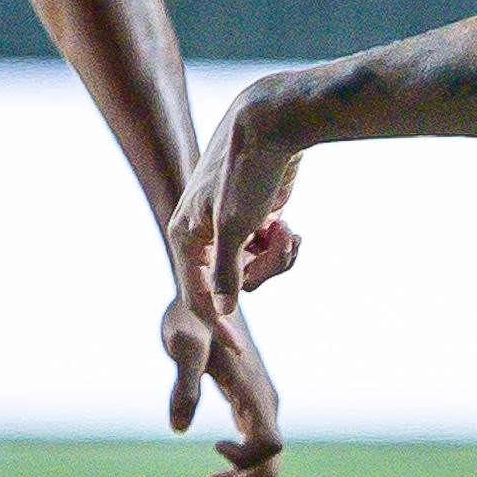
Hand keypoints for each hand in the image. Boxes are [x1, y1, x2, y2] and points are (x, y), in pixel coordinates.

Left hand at [161, 276, 282, 476]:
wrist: (202, 294)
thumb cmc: (191, 316)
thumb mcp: (183, 346)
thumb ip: (183, 384)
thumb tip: (178, 428)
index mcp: (254, 391)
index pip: (269, 446)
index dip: (245, 461)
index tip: (213, 445)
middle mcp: (265, 403)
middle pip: (270, 465)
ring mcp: (260, 408)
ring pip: (265, 465)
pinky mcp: (250, 409)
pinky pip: (256, 453)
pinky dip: (236, 472)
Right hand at [169, 80, 309, 316]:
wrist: (272, 124)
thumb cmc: (247, 171)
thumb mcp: (237, 226)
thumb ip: (228, 273)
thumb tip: (222, 312)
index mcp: (186, 235)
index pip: (199, 294)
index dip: (219, 326)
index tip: (240, 352)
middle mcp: (203, 234)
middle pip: (234, 283)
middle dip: (264, 268)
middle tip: (283, 242)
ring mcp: (230, 227)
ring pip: (254, 269)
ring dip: (277, 256)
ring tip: (288, 230)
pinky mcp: (254, 220)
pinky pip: (267, 252)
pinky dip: (282, 244)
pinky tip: (290, 225)